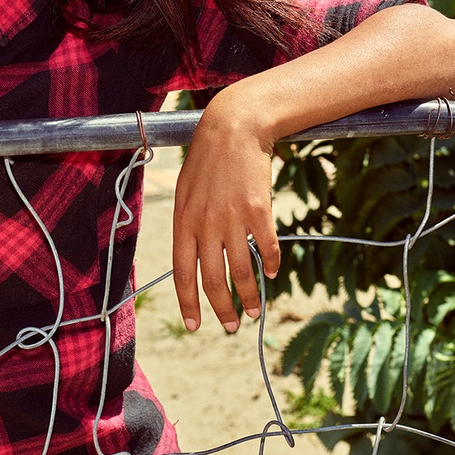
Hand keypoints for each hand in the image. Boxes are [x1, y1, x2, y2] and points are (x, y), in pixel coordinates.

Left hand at [172, 91, 279, 333]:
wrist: (233, 128)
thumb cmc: (208, 159)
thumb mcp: (186, 190)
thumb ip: (190, 223)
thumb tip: (195, 255)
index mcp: (184, 221)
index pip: (182, 273)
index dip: (188, 302)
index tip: (194, 325)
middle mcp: (205, 225)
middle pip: (213, 280)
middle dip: (222, 309)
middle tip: (232, 326)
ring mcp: (233, 219)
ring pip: (241, 271)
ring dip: (250, 296)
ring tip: (255, 311)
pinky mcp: (259, 211)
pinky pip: (266, 248)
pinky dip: (270, 263)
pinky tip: (272, 272)